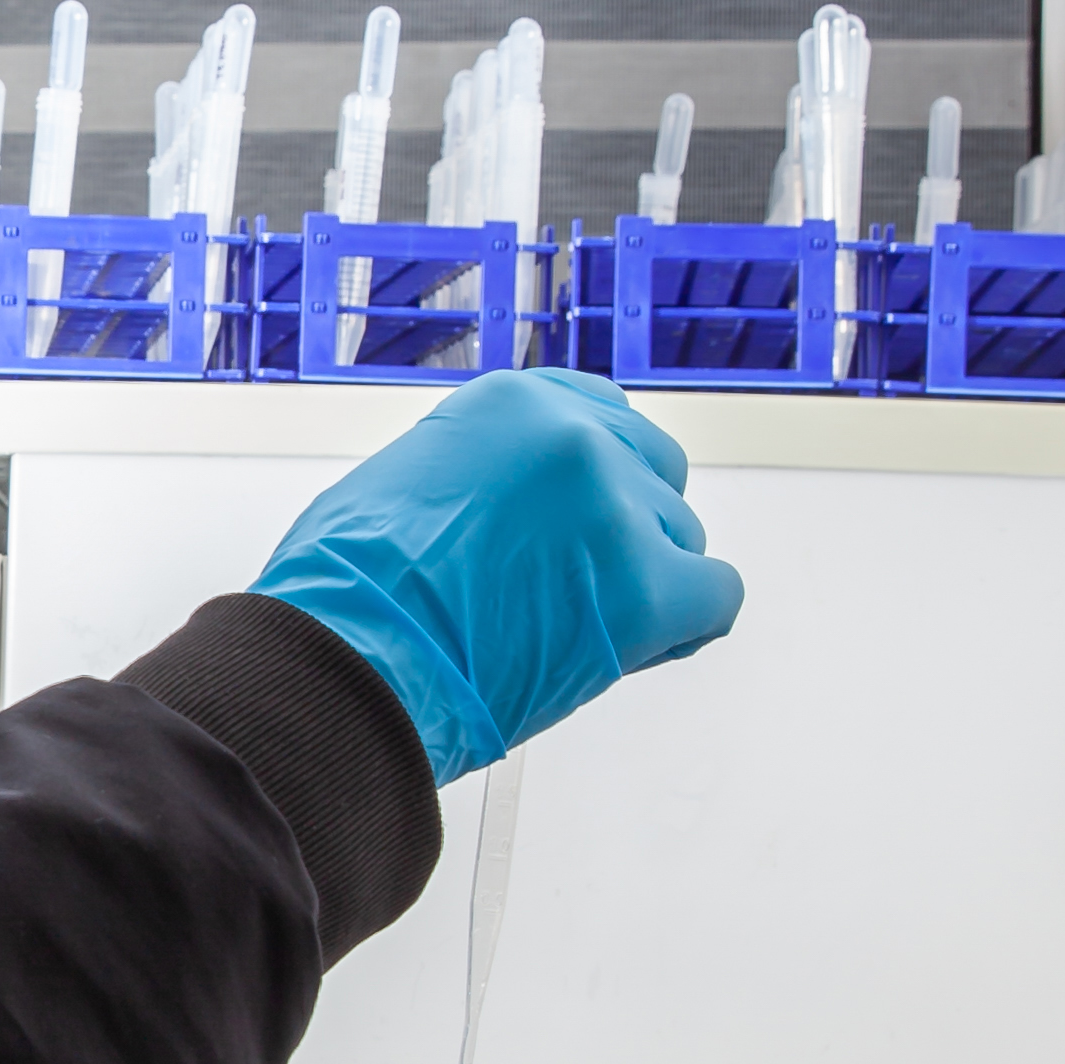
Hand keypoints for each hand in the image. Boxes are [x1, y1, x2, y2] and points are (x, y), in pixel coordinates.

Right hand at [251, 369, 743, 785]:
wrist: (349, 659)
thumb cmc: (350, 592)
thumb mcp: (408, 479)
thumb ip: (480, 472)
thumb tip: (504, 506)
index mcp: (514, 404)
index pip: (602, 416)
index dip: (596, 478)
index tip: (581, 515)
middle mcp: (574, 439)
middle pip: (653, 472)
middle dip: (627, 527)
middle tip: (580, 581)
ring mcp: (614, 510)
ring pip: (680, 538)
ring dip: (644, 582)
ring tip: (579, 628)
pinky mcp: (644, 587)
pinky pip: (715, 596)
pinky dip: (687, 626)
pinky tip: (643, 645)